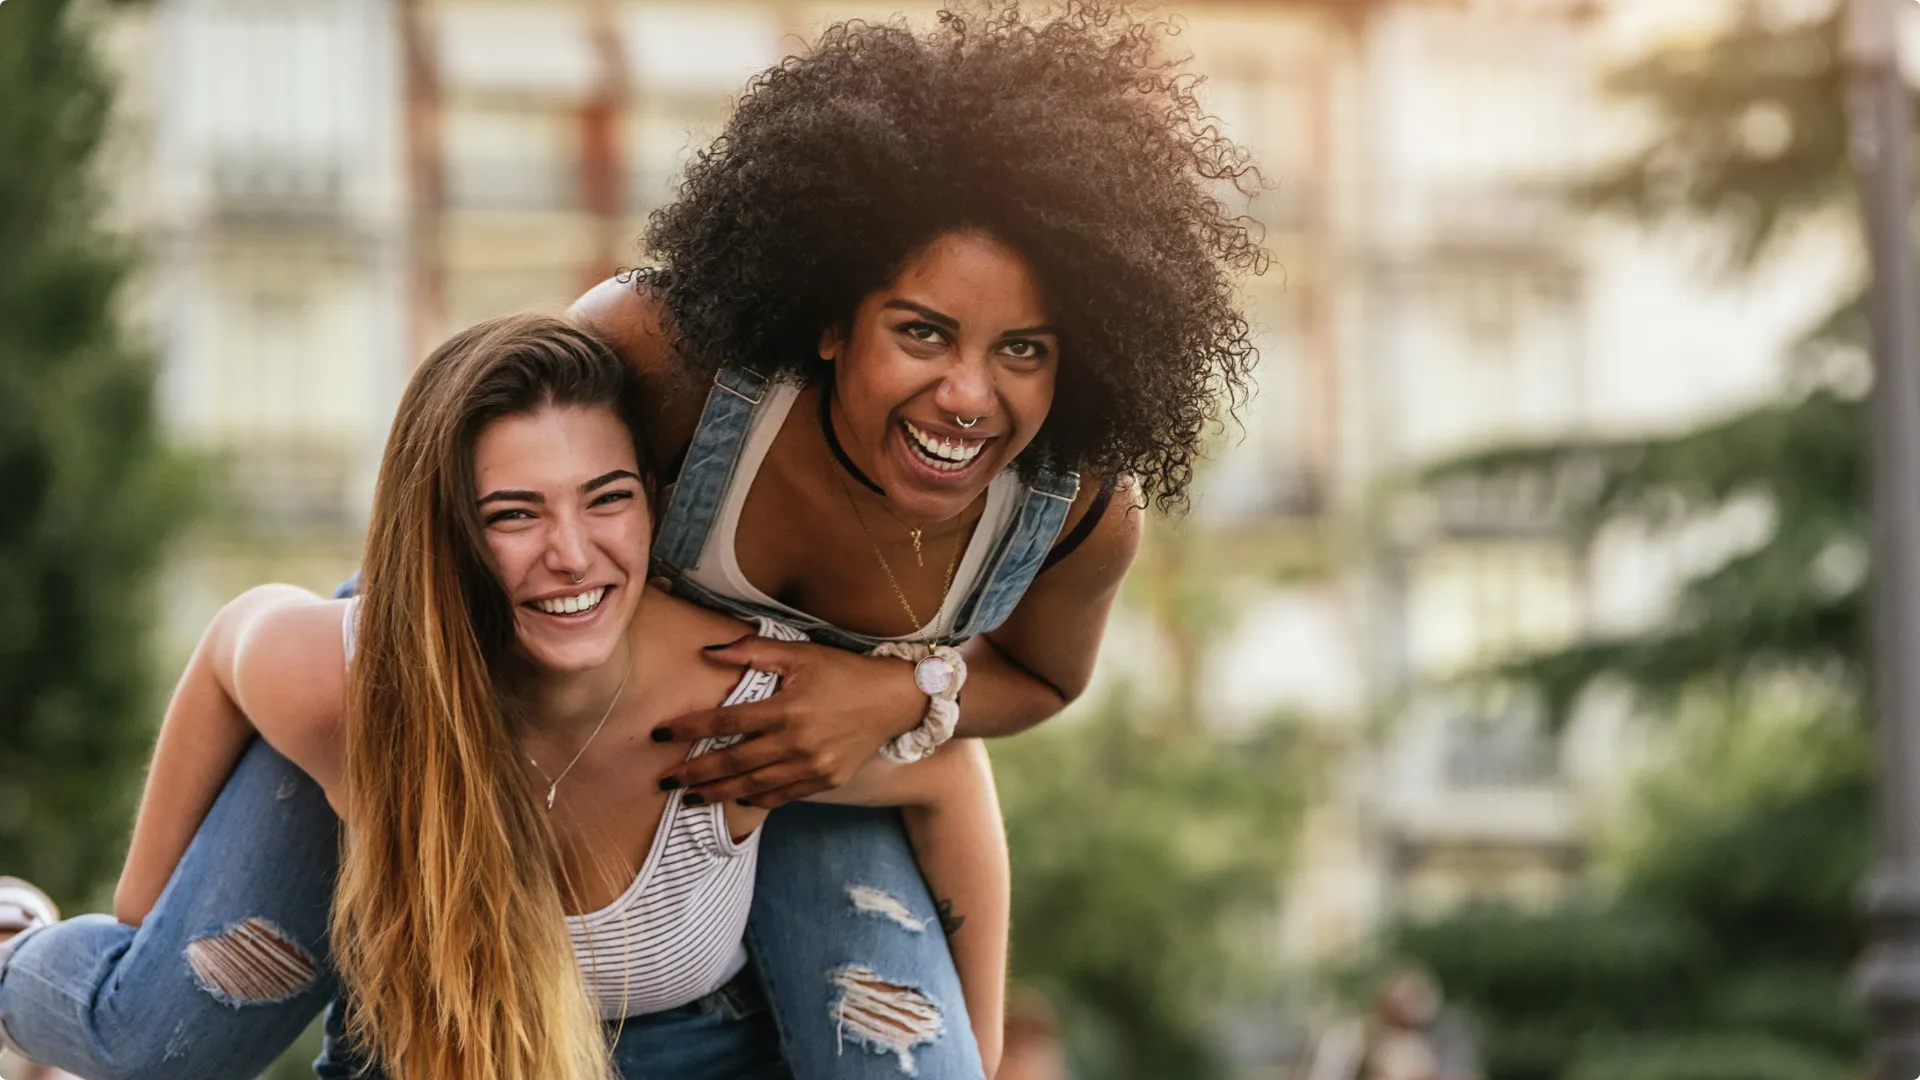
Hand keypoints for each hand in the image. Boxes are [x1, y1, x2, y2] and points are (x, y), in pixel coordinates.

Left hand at [652, 636, 924, 807]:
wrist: (893, 700)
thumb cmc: (844, 672)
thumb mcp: (801, 653)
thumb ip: (752, 651)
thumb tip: (708, 652)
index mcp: (787, 708)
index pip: (725, 721)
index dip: (689, 728)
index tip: (660, 734)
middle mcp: (797, 742)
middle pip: (733, 761)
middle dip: (694, 772)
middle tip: (665, 779)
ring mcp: (812, 766)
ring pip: (753, 785)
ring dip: (717, 793)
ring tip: (690, 797)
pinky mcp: (826, 781)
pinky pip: (782, 796)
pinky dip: (755, 799)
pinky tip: (735, 798)